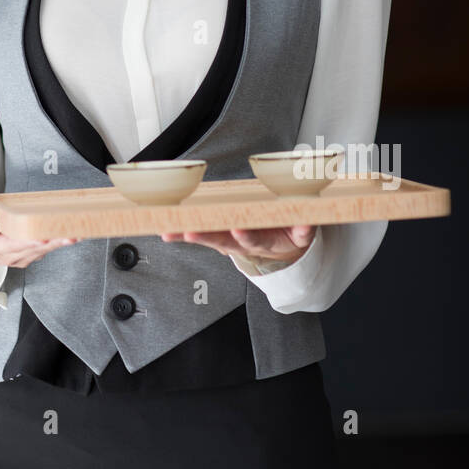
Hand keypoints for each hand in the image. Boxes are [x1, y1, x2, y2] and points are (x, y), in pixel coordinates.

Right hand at [0, 206, 79, 268]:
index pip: (9, 245)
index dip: (27, 242)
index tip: (42, 237)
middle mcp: (6, 257)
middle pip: (32, 249)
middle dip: (52, 242)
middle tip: (72, 234)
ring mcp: (18, 258)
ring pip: (42, 251)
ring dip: (60, 243)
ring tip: (79, 233)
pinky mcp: (26, 255)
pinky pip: (44, 248)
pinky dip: (58, 241)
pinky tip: (74, 233)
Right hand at [159, 224, 315, 266]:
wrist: (292, 246)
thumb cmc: (256, 231)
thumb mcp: (227, 231)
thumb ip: (197, 227)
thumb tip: (164, 226)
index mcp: (233, 237)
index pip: (211, 236)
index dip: (196, 234)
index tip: (180, 230)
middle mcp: (250, 240)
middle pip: (228, 240)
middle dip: (212, 237)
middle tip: (194, 232)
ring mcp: (273, 239)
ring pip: (257, 240)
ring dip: (246, 236)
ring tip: (237, 230)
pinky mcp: (298, 235)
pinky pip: (302, 230)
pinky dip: (304, 227)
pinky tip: (303, 222)